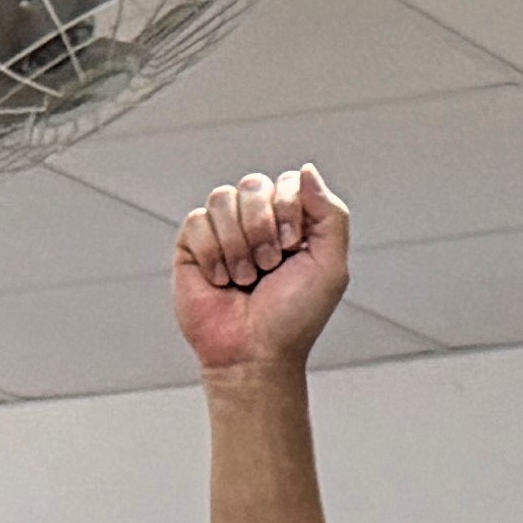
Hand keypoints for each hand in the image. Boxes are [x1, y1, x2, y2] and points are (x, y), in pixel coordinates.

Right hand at [172, 166, 347, 378]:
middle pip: (253, 184)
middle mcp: (256, 220)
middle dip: (262, 228)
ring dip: (238, 245)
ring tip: (245, 278)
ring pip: (222, 198)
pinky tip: (220, 281)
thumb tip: (306, 169)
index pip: (287, 182)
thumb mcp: (331, 266)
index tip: (292, 249)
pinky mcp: (192, 246)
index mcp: (291, 221)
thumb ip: (330, 214)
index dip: (288, 210)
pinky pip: (197, 221)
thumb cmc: (294, 316)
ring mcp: (222, 231)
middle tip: (268, 266)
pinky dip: (212, 254)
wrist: (255, 353)